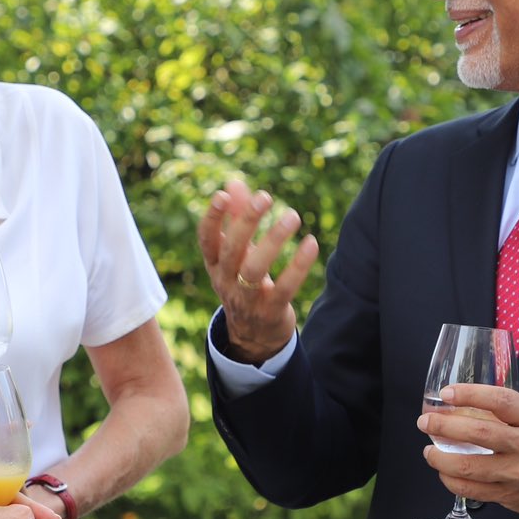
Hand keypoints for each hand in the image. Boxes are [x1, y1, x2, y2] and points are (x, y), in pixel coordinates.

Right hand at [198, 179, 319, 364]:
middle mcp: (226, 281)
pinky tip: (311, 243)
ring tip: (293, 215)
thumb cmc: (245, 283)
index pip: (206, 240)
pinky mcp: (270, 310)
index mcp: (215, 265)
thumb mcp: (237, 254)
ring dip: (273, 241)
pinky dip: (298, 266)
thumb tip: (234, 182)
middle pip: (231, 251)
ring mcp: (247, 298)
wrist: (254, 335)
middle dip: (246, 222)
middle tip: (265, 197)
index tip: (223, 195)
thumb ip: (236, 218)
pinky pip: (284, 288)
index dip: (212, 218)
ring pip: (255, 270)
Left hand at [415, 384, 518, 518]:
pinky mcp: (506, 495)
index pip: (502, 401)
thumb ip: (504, 412)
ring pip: (469, 466)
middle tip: (426, 422)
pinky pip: (470, 489)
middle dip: (445, 426)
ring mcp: (516, 473)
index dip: (471, 394)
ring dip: (440, 458)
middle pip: (480, 433)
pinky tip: (443, 471)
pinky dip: (450, 480)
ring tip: (428, 450)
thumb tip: (459, 402)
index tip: (447, 393)